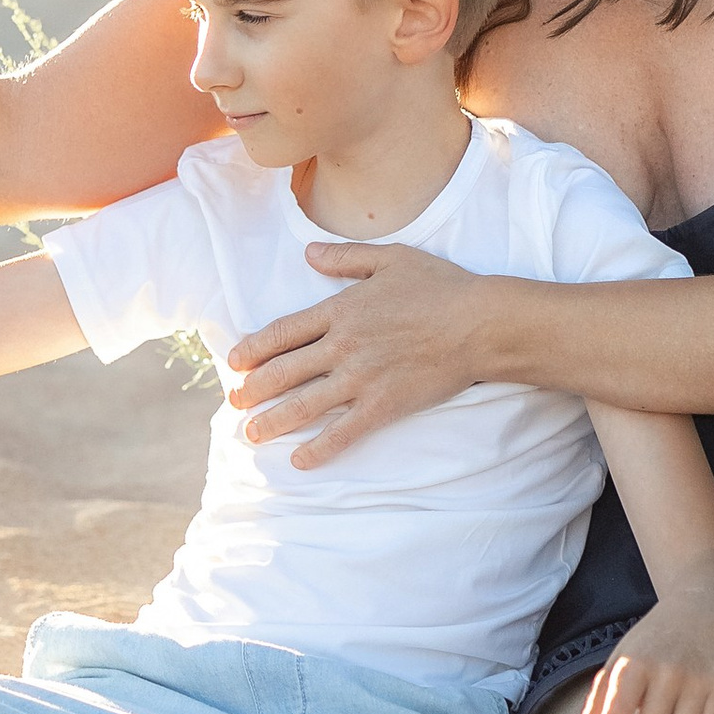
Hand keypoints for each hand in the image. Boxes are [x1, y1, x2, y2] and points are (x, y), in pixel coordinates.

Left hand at [223, 244, 497, 468]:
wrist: (480, 324)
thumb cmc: (441, 287)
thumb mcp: (391, 259)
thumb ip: (346, 258)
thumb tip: (308, 253)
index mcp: (340, 310)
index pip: (283, 332)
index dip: (253, 348)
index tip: (234, 362)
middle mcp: (342, 345)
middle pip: (283, 372)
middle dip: (252, 390)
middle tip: (233, 403)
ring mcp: (361, 378)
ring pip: (303, 405)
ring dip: (272, 422)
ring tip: (251, 436)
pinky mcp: (383, 405)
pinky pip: (343, 432)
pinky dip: (319, 449)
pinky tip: (301, 460)